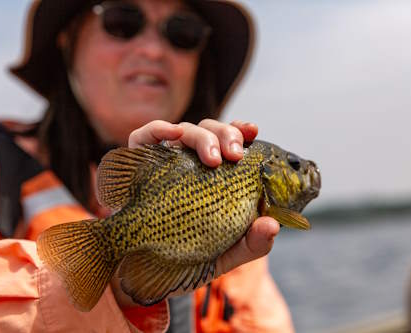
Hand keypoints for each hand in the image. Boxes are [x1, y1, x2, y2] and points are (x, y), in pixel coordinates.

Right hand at [110, 119, 279, 307]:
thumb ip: (253, 242)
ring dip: (201, 137)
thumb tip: (272, 224)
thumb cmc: (190, 258)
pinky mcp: (138, 164)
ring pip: (184, 130)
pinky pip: (144, 137)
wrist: (145, 273)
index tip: (252, 131)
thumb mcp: (227, 254)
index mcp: (215, 175)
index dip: (240, 131)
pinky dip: (159, 130)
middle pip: (210, 131)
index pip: (229, 142)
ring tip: (212, 159)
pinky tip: (172, 135)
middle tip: (234, 155)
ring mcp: (165, 161)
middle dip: (225, 134)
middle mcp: (191, 162)